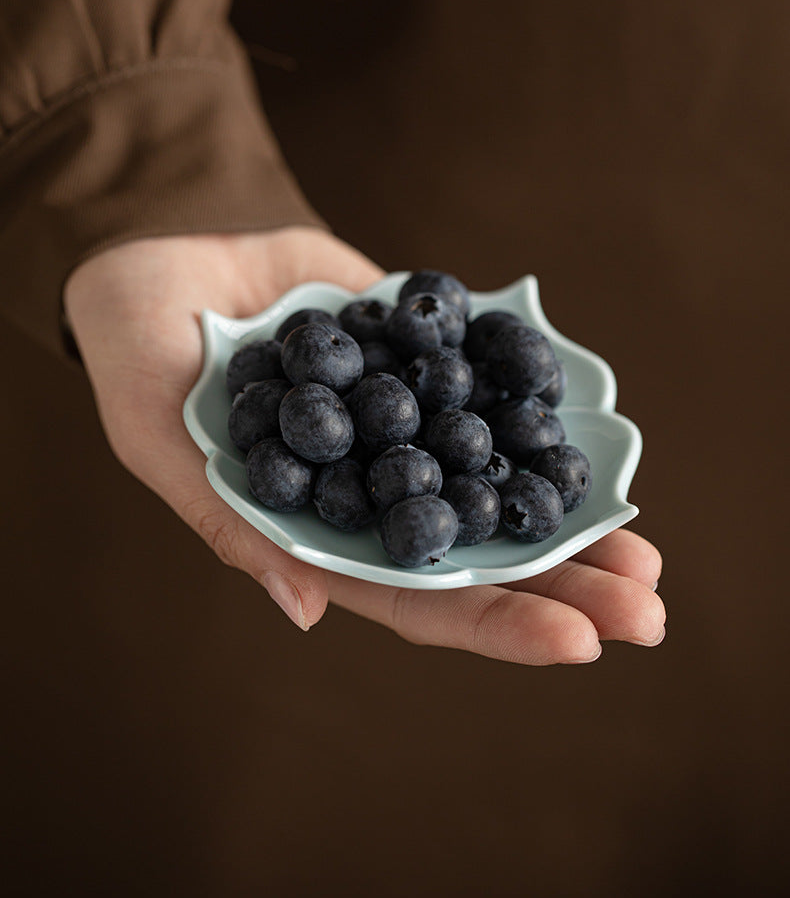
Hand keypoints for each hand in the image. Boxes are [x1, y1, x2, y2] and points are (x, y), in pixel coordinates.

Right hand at [64, 226, 664, 664]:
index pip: (416, 597)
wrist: (162, 255)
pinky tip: (600, 443)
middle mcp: (375, 489)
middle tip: (653, 608)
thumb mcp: (162, 439)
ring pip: (501, 481)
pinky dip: (544, 416)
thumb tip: (307, 612)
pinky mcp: (420, 358)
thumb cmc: (137, 357)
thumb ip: (231, 522)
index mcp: (320, 532)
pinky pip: (491, 389)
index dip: (494, 622)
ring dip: (574, 514)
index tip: (577, 642)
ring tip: (647, 547)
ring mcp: (404, 425)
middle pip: (482, 551)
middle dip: (566, 582)